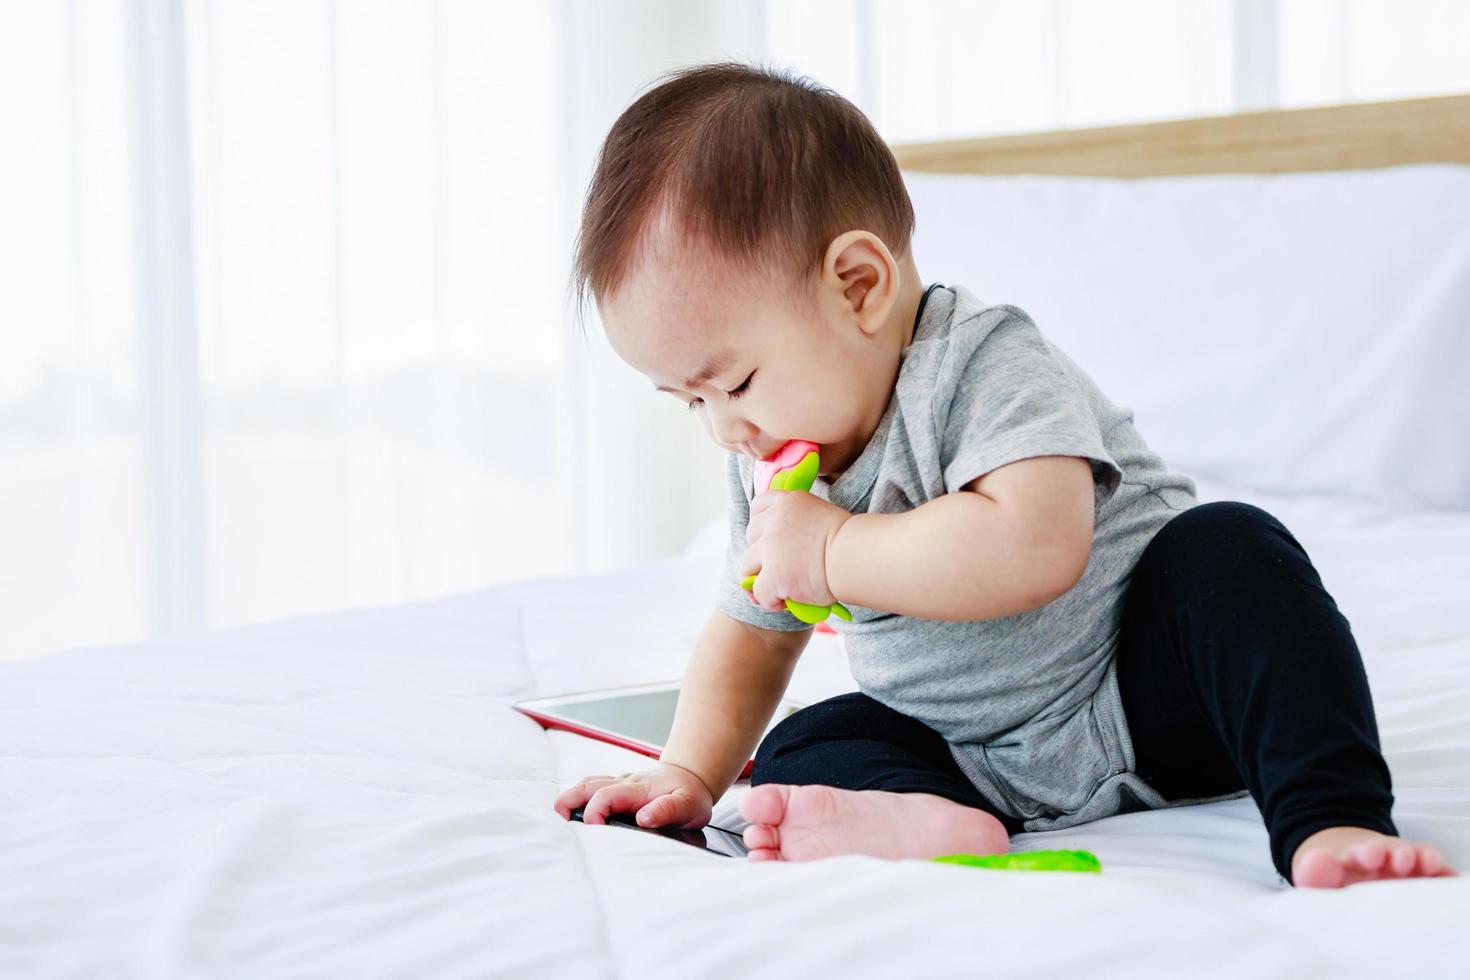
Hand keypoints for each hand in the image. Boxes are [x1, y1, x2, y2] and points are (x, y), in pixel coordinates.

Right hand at [553, 762, 714, 829]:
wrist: (693, 776)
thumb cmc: (690, 795)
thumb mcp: (689, 805)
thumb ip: (667, 810)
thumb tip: (643, 818)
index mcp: (638, 789)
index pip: (607, 796)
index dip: (595, 813)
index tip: (595, 832)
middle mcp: (624, 783)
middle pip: (587, 786)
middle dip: (568, 803)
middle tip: (560, 825)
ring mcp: (619, 783)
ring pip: (586, 785)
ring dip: (570, 800)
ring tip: (559, 822)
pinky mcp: (617, 787)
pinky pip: (592, 788)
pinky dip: (578, 799)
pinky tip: (572, 815)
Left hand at [740, 489, 852, 612]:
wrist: (858, 555)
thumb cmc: (851, 541)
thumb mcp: (821, 516)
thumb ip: (799, 523)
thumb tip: (789, 548)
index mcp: (787, 502)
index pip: (758, 506)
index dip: (761, 525)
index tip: (769, 537)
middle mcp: (774, 520)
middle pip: (750, 537)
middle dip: (761, 554)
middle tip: (779, 569)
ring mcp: (770, 548)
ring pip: (747, 567)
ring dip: (761, 580)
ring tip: (780, 591)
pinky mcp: (774, 575)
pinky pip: (759, 593)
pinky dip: (770, 601)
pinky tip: (786, 602)